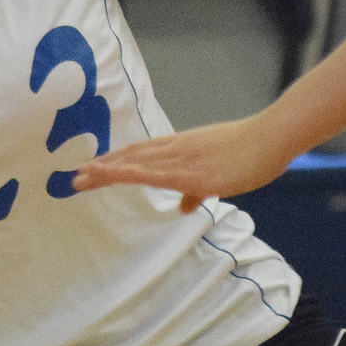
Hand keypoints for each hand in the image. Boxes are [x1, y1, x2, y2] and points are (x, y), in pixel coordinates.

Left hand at [71, 116, 293, 211]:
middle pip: (130, 157)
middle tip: (72, 177)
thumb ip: (197, 191)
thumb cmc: (252, 153)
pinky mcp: (193, 173)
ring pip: (135, 164)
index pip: (139, 152)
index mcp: (181, 147)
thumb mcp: (220, 175)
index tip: (91, 168)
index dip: (114, 160)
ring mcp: (182, 160)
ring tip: (80, 178)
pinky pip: (154, 174)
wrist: (272, 138)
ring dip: (106, 171)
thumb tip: (184, 206)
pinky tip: (111, 174)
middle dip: (101, 167)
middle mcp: (175, 149)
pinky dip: (129, 173)